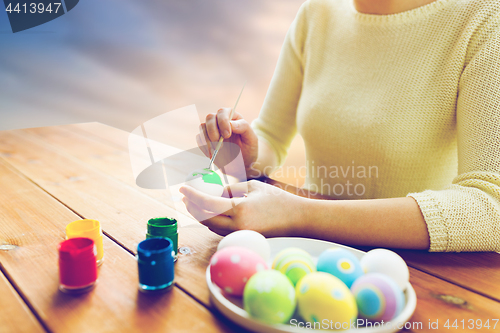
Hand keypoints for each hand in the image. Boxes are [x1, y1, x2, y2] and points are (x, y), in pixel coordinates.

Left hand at [179, 180, 304, 236]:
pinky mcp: (243, 238)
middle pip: (204, 218)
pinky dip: (212, 221)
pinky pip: (221, 230)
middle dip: (192, 207)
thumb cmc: (276, 199)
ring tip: (194, 203)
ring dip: (201, 215)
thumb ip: (230, 189)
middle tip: (185, 196)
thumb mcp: (252, 187)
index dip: (192, 195)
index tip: (182, 188)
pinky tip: (209, 212)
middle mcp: (237, 225)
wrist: (296, 219)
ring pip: (211, 226)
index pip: (207, 203)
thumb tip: (214, 193)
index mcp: (239, 209)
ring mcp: (240, 234)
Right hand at [197, 108, 257, 178]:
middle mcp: (220, 122)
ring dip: (208, 139)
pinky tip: (213, 154)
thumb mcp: (252, 139)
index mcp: (232, 118)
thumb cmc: (249, 150)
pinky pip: (199, 139)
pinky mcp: (206, 141)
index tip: (227, 135)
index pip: (222, 112)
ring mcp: (212, 131)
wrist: (242, 165)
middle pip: (210, 117)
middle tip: (219, 142)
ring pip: (202, 127)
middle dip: (213, 130)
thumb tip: (231, 123)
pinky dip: (204, 146)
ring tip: (218, 150)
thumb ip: (244, 127)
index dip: (222, 121)